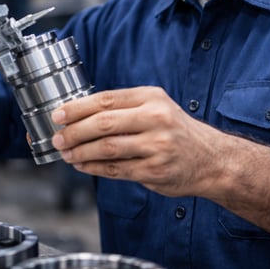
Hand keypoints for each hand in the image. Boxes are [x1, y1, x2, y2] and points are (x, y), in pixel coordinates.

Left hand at [50, 86, 225, 197]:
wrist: (211, 160)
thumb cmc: (175, 131)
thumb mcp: (155, 107)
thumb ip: (123, 108)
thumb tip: (77, 113)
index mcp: (151, 98)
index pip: (106, 99)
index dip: (77, 108)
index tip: (58, 114)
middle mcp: (155, 119)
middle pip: (103, 123)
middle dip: (74, 132)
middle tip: (58, 137)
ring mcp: (156, 146)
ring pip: (107, 148)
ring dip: (80, 152)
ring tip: (66, 153)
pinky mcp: (154, 170)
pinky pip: (116, 169)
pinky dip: (94, 167)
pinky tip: (83, 165)